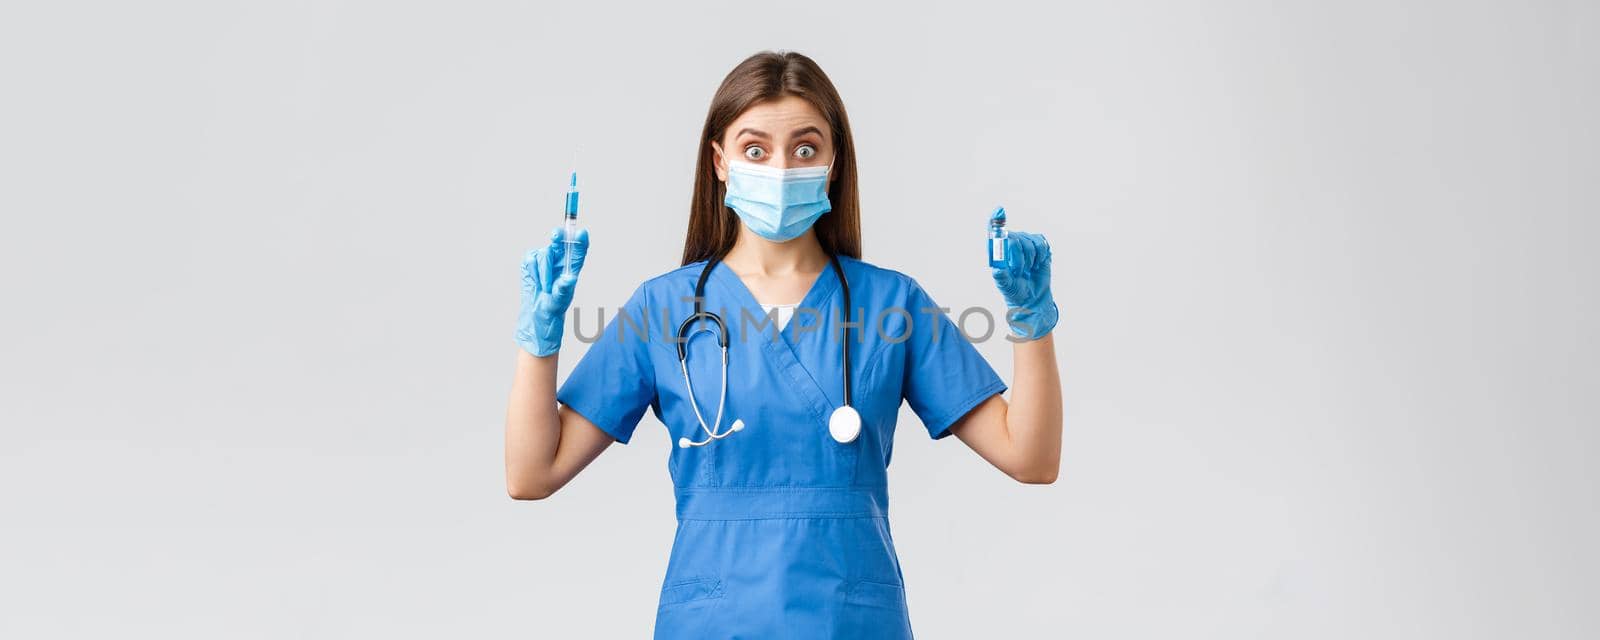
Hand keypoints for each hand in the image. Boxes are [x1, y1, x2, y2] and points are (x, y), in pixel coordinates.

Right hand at [516, 226, 589, 356]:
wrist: (537, 311)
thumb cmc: (555, 303)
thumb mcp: (562, 297)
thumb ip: (565, 287)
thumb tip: (570, 279)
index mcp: (574, 263)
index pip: (579, 247)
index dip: (581, 239)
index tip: (581, 233)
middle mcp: (561, 256)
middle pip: (562, 239)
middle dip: (559, 235)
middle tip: (556, 236)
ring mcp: (546, 256)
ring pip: (545, 253)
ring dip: (544, 272)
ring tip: (545, 288)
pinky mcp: (531, 259)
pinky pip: (531, 259)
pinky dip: (534, 272)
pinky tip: (536, 282)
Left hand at [992, 230, 1057, 340]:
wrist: (1032, 297)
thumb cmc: (1015, 290)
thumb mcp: (1006, 286)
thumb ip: (1002, 277)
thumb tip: (997, 270)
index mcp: (998, 251)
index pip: (994, 230)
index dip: (996, 220)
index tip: (999, 211)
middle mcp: (1010, 243)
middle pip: (1014, 237)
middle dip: (1018, 256)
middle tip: (1020, 271)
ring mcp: (1025, 242)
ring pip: (1029, 241)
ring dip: (1030, 259)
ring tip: (1028, 269)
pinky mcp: (1038, 245)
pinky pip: (1041, 244)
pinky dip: (1041, 256)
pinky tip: (1037, 264)